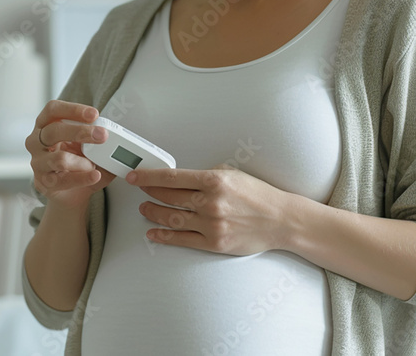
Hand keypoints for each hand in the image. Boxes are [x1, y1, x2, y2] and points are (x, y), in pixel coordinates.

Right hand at [25, 100, 114, 210]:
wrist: (70, 193)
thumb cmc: (77, 161)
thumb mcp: (87, 146)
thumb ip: (97, 140)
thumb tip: (117, 137)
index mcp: (45, 125)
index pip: (53, 110)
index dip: (73, 109)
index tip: (94, 114)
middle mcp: (36, 141)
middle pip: (54, 130)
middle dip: (80, 131)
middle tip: (102, 135)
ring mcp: (37, 163)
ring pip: (59, 158)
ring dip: (82, 161)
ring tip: (94, 164)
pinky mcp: (43, 182)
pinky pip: (64, 179)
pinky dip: (83, 178)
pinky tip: (95, 175)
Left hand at [126, 163, 286, 255]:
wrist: (280, 220)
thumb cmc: (257, 194)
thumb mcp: (232, 173)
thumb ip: (205, 175)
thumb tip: (180, 178)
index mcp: (214, 181)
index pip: (172, 177)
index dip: (149, 176)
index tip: (135, 175)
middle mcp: (210, 203)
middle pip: (168, 197)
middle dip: (148, 192)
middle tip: (138, 189)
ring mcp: (211, 225)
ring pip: (171, 218)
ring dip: (152, 213)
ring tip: (144, 209)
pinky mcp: (214, 243)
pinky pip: (182, 239)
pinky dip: (164, 236)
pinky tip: (153, 232)